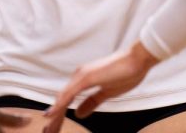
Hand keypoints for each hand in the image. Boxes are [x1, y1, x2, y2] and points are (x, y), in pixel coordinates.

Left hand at [43, 42, 158, 131]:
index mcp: (83, 79)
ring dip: (55, 115)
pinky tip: (52, 114)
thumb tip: (78, 113)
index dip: (60, 114)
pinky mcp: (86, 77)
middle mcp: (78, 76)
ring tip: (48, 129)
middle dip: (55, 118)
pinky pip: (69, 94)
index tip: (53, 127)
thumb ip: (91, 102)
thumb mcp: (106, 93)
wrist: (137, 60)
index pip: (67, 100)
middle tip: (47, 132)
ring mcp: (81, 76)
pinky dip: (60, 105)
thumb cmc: (125, 73)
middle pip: (62, 100)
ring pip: (63, 98)